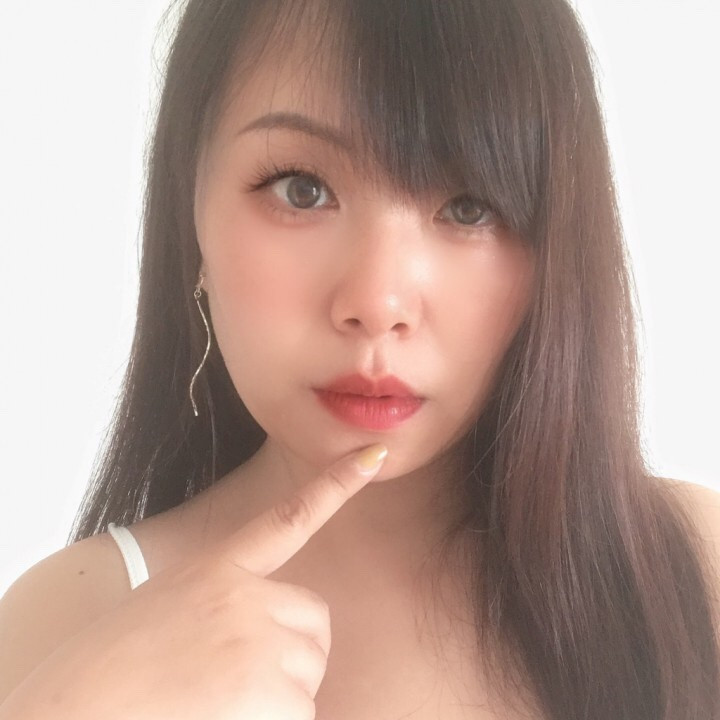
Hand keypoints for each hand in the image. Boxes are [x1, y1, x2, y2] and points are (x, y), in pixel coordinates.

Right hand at [1, 443, 387, 719]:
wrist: (69, 710)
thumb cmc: (106, 672)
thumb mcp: (165, 613)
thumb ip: (222, 609)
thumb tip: (276, 637)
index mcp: (217, 570)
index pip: (289, 518)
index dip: (335, 485)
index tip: (372, 456)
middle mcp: (245, 595)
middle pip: (314, 624)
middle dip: (296, 656)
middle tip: (235, 683)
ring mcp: (260, 637)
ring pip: (308, 677)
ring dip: (277, 701)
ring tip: (214, 705)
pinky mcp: (270, 689)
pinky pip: (300, 716)